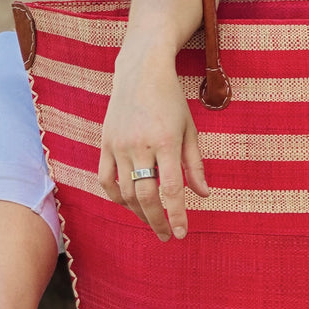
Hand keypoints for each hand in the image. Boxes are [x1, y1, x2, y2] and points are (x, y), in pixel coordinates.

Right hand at [98, 42, 208, 240]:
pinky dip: (116, 197)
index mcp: (166, 142)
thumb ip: (195, 164)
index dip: (177, 215)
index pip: (172, 190)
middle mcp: (140, 146)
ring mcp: (119, 145)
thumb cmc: (172, 101)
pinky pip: (106, 179)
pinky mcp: (105, 143)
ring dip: (139, 212)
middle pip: (146, 196)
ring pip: (126, 192)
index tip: (181, 234)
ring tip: (152, 221)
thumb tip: (203, 195)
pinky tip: (129, 205)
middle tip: (166, 235)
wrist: (141, 73)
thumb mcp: (190, 130)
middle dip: (158, 221)